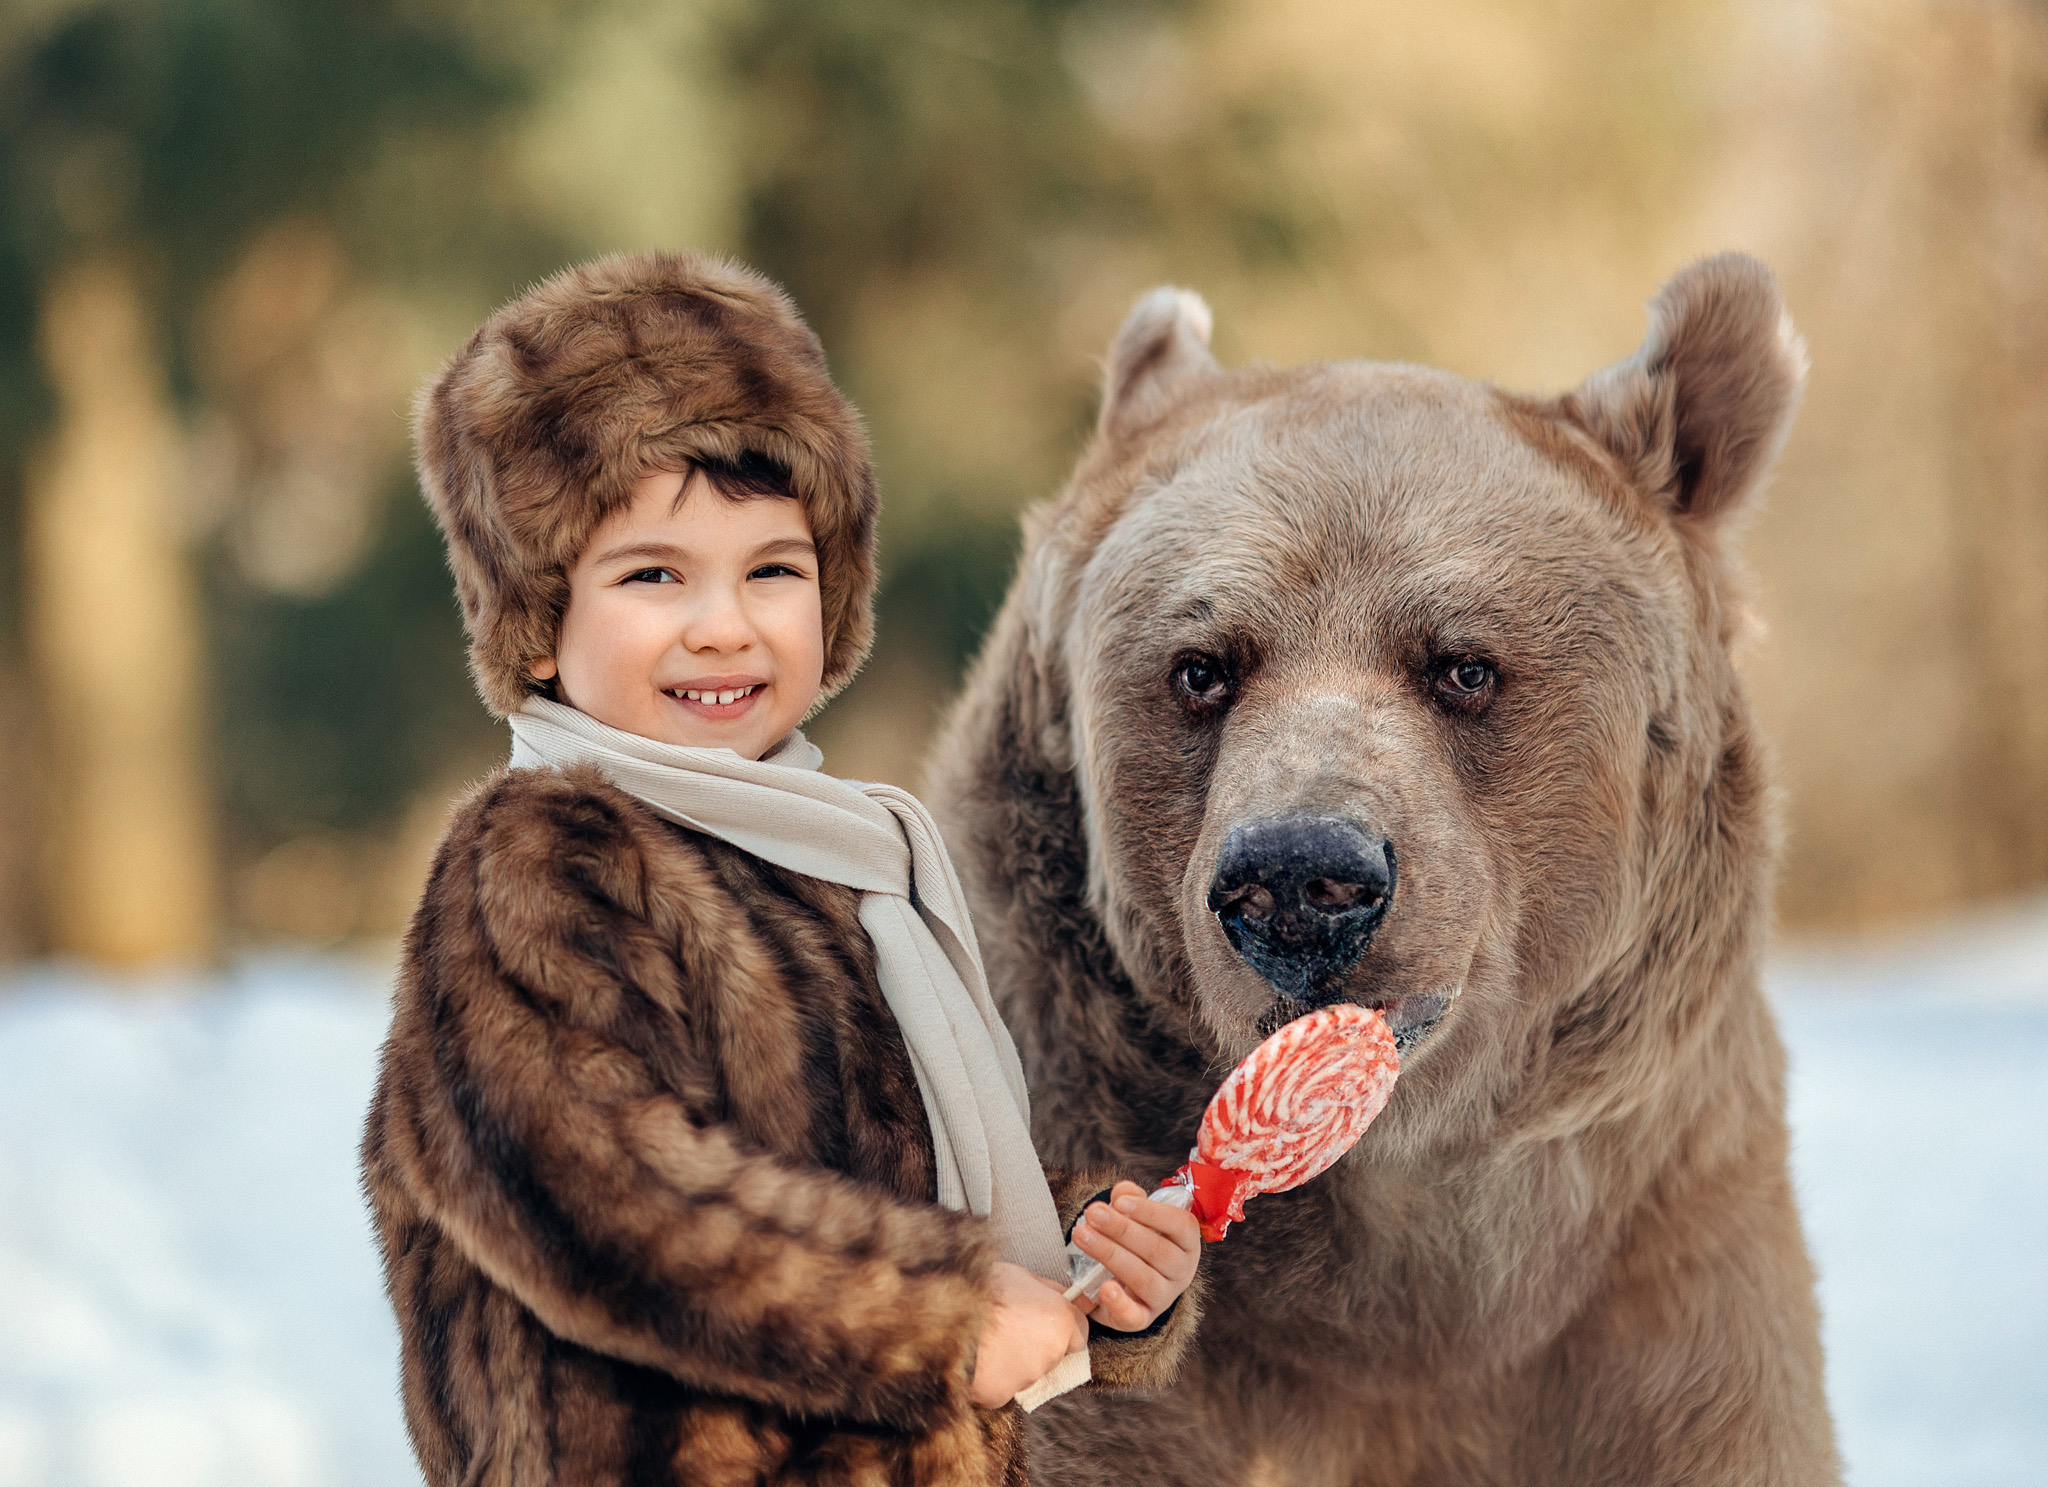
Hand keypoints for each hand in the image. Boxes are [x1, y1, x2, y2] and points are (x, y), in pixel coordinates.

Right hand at [969, 1261, 1088, 1408]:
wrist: (944, 1318)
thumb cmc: (980, 1289)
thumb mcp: (1018, 1274)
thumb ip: (1045, 1290)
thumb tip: (1058, 1294)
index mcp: (1059, 1319)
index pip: (1079, 1331)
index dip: (1062, 1327)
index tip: (1048, 1323)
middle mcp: (1050, 1352)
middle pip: (1053, 1353)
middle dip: (1037, 1345)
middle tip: (1010, 1329)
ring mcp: (1027, 1377)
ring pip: (1027, 1371)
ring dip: (1014, 1360)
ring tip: (988, 1341)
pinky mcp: (1002, 1394)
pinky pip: (1001, 1386)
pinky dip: (992, 1377)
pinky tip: (975, 1359)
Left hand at [1069, 1179, 1201, 1331]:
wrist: (1129, 1281)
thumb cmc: (1136, 1240)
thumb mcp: (1135, 1216)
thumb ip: (1129, 1199)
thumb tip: (1122, 1191)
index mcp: (1186, 1241)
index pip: (1179, 1224)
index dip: (1150, 1212)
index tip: (1120, 1202)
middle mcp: (1182, 1271)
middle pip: (1157, 1250)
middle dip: (1121, 1230)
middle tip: (1092, 1214)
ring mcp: (1164, 1297)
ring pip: (1144, 1278)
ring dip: (1111, 1254)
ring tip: (1083, 1235)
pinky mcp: (1142, 1318)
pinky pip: (1134, 1316)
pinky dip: (1119, 1303)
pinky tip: (1103, 1287)